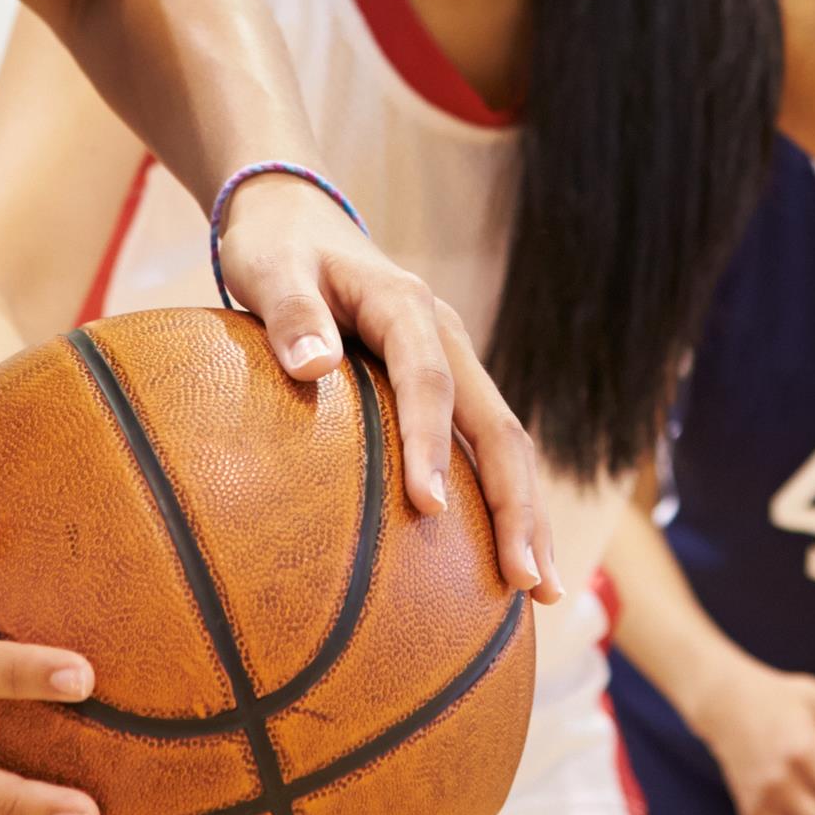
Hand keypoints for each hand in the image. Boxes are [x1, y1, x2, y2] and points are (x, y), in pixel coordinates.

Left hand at [213, 173, 556, 600]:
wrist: (299, 220)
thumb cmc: (278, 250)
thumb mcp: (271, 269)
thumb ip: (290, 313)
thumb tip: (312, 368)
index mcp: (407, 307)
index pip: (427, 380)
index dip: (430, 441)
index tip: (427, 506)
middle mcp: (446, 338)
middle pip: (498, 426)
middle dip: (516, 505)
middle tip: (527, 580)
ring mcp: (454, 366)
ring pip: (506, 445)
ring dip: (526, 516)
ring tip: (544, 594)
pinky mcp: (447, 390)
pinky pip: (483, 451)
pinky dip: (501, 506)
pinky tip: (504, 564)